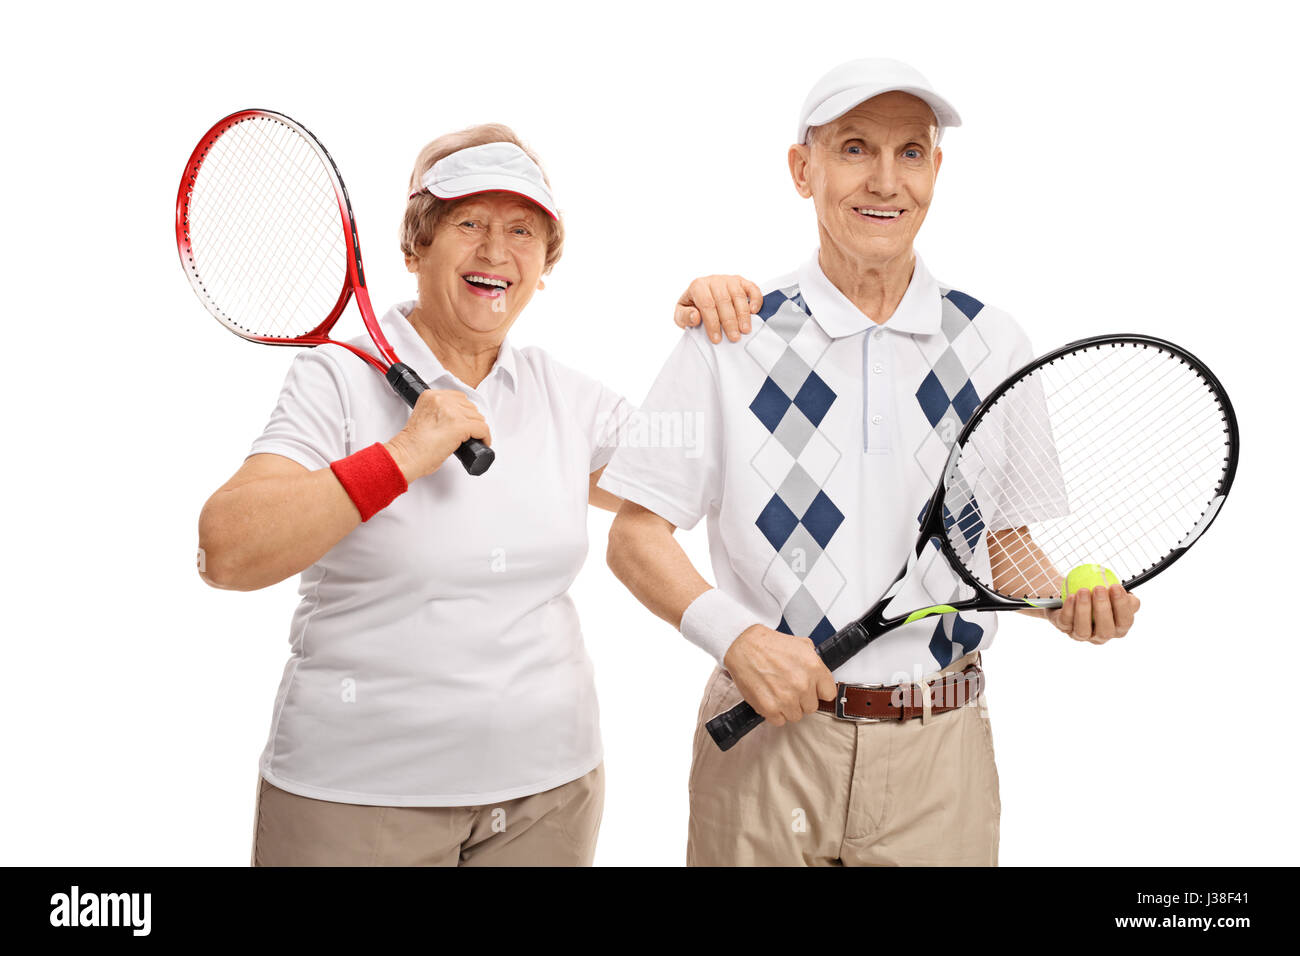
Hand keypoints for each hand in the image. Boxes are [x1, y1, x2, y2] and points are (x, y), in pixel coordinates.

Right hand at [385, 389, 490, 480]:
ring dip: (478, 429)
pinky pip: (482, 429)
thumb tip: (455, 420)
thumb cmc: (412, 444)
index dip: (464, 411)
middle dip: (472, 420)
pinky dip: (485, 437)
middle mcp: (441, 400)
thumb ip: (439, 413)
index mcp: (430, 395)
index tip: (465, 420)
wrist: (406, 456)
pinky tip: (483, 443)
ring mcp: (452, 412)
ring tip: (474, 439)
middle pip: (470, 406)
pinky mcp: (460, 426)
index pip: (458, 397)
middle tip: (470, 433)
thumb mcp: (423, 417)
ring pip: (478, 417)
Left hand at [674, 274, 762, 342]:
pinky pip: (751, 288)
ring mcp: (728, 280)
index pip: (706, 304)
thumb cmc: (692, 308)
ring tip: (745, 330)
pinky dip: (755, 299)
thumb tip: (695, 316)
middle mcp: (714, 280)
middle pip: (723, 300)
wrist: (700, 298)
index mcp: (697, 286)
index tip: (717, 339)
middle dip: (729, 321)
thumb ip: (684, 317)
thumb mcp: (681, 315)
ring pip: (738, 295)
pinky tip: (754, 311)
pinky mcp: (741, 282)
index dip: (712, 323)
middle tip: (734, 337)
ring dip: (743, 314)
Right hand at [722, 624, 836, 725]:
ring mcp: (787, 698)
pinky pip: (779, 720)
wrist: (744, 645)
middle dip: (801, 699)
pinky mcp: (770, 708)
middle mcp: (803, 685)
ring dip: (787, 707)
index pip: (829, 694)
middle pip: (811, 707)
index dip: (818, 691)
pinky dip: (773, 713)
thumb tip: (820, 676)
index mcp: (814, 668)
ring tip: (777, 693)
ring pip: (796, 716)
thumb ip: (815, 662)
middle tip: (789, 688)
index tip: (812, 690)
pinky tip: (769, 698)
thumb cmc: (770, 644)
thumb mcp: (801, 645)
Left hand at [1047, 584, 1140, 644]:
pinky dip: (1069, 609)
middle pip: (1105, 631)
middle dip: (1103, 609)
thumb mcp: (1113, 591)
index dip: (1122, 605)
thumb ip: (1121, 592)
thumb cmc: (1099, 593)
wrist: (1073, 593)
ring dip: (1084, 610)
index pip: (1125, 621)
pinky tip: (1071, 596)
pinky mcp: (1065, 629)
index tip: (1116, 586)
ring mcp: (1082, 636)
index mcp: (1119, 627)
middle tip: (1099, 588)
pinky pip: (1066, 622)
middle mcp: (1102, 636)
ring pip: (1083, 630)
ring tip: (1083, 590)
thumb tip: (1124, 588)